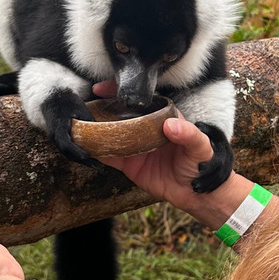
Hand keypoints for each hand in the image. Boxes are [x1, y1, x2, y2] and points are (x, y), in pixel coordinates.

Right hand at [90, 82, 220, 211]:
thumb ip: (188, 134)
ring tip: (77, 124)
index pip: (137, 100)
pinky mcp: (129, 164)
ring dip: (94, 130)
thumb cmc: (201, 162)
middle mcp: (144, 128)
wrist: (197, 192)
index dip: (118, 92)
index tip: (100, 88)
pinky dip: (97, 152)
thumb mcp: (200, 146)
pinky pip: (110, 156)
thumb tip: (170, 126)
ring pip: (110, 134)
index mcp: (160, 117)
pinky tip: (84, 147)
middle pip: (118, 115)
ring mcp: (134, 146)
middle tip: (82, 106)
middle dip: (100, 109)